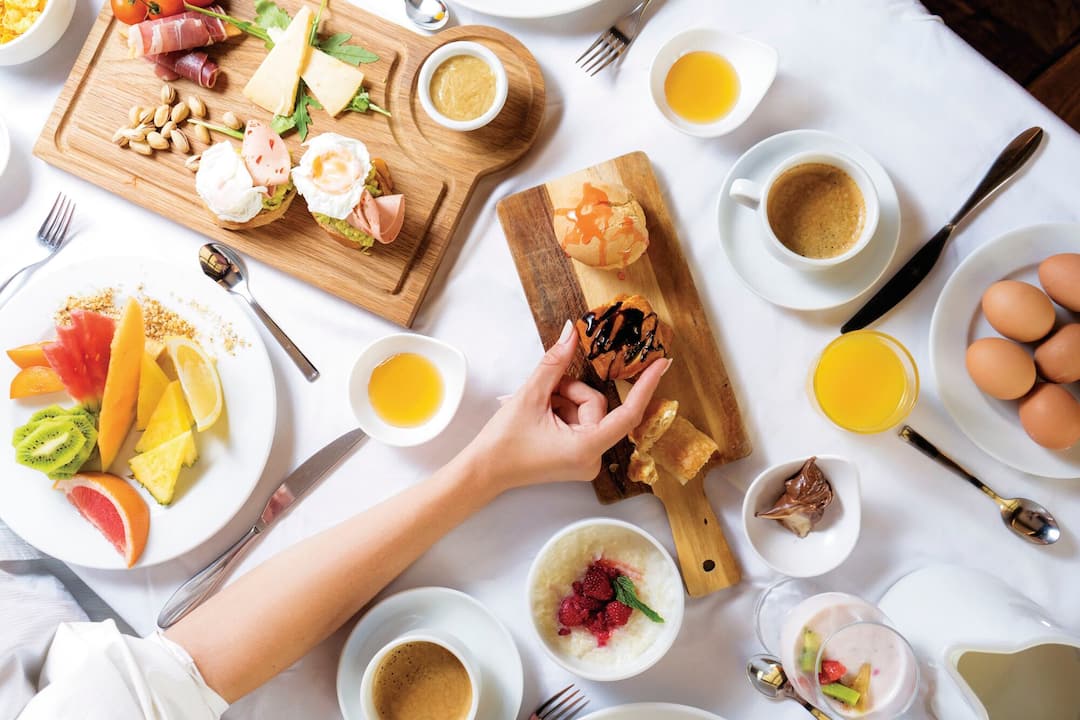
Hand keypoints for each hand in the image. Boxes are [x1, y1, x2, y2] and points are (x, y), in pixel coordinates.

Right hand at [463, 320, 668, 494]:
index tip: (662, 364)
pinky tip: (540, 417)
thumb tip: (571, 333)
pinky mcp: (578, 457)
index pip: (628, 413)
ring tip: (537, 409)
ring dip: (563, 400)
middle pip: (597, 405)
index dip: (645, 385)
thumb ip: (555, 363)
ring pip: (588, 411)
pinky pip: (581, 422)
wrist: (484, 471)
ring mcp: (586, 460)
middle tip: (543, 395)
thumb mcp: (530, 396)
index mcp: (587, 448)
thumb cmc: (504, 443)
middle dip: (570, 392)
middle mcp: (592, 459)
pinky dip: (563, 411)